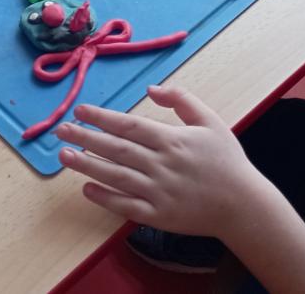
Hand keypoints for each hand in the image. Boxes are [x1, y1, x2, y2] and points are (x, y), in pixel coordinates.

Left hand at [56, 85, 271, 238]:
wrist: (243, 205)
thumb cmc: (227, 161)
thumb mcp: (210, 121)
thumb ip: (181, 100)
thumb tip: (151, 88)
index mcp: (171, 140)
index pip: (128, 125)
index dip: (102, 117)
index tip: (80, 110)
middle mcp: (160, 165)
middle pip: (115, 149)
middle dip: (85, 138)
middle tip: (60, 130)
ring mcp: (158, 192)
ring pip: (115, 177)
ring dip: (87, 166)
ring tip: (64, 156)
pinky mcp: (158, 215)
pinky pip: (125, 207)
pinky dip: (104, 198)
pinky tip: (86, 189)